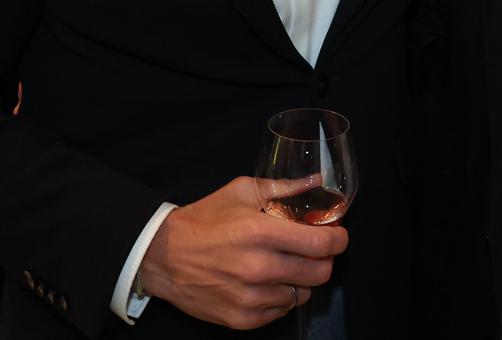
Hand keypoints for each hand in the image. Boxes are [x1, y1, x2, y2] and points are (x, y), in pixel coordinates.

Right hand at [139, 176, 347, 329]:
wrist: (162, 256)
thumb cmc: (203, 220)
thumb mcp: (242, 191)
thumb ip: (283, 188)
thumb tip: (316, 182)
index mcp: (262, 232)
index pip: (322, 243)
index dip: (339, 239)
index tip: (337, 236)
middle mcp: (259, 268)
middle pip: (320, 273)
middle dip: (324, 259)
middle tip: (313, 251)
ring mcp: (251, 297)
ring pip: (303, 294)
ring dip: (300, 280)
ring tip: (284, 266)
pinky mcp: (242, 319)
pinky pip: (280, 311)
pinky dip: (280, 297)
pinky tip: (266, 282)